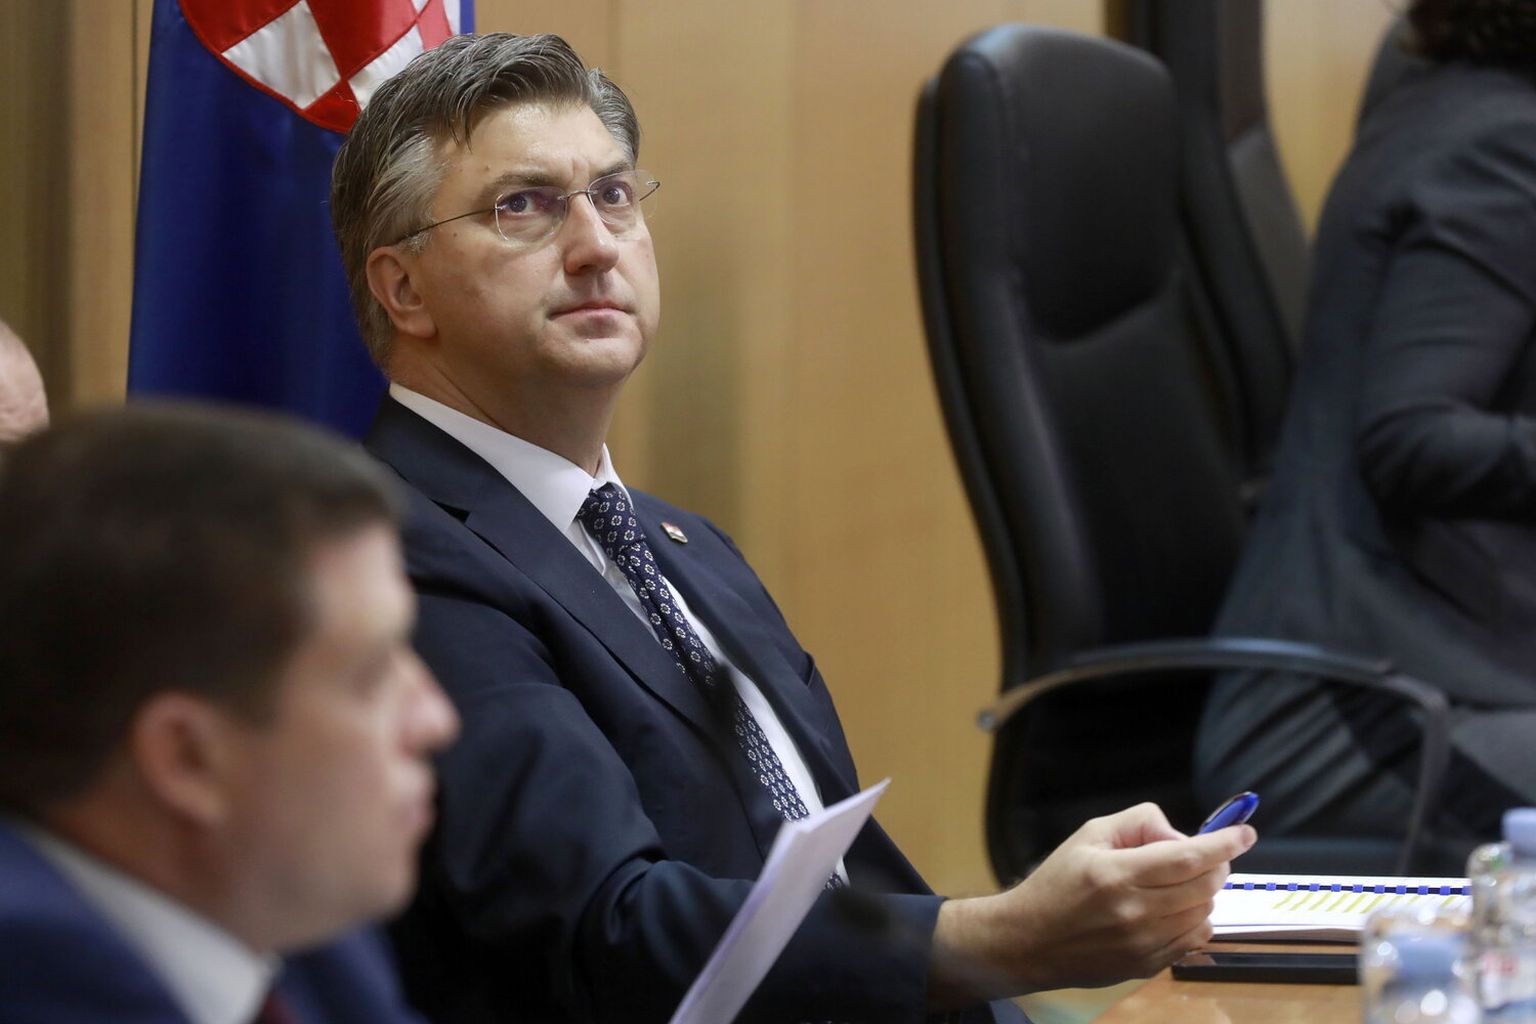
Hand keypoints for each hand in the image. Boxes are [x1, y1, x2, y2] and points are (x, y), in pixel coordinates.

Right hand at [928, 802, 1254, 1005]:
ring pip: (1204, 912)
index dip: (1223, 843)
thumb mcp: (1089, 835)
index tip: (1244, 833)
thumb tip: (1180, 835)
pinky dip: (1196, 918)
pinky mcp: (1148, 965)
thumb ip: (1138, 823)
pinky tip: (1174, 908)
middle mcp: (1135, 912)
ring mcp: (1144, 944)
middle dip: (1216, 863)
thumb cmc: (1057, 883)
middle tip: (1207, 853)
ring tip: (1178, 882)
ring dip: (1204, 891)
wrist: (1029, 940)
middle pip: (1204, 885)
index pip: (1188, 857)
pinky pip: (1194, 938)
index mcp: (1117, 874)